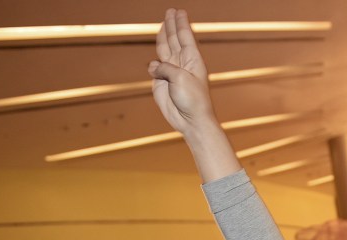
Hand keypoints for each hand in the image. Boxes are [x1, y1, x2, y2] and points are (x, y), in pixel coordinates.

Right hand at [148, 9, 216, 136]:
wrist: (190, 120)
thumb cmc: (192, 99)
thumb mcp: (179, 78)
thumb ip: (165, 67)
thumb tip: (153, 66)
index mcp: (193, 59)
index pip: (185, 36)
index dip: (181, 23)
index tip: (179, 11)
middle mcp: (182, 63)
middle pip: (174, 39)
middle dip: (171, 25)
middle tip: (170, 11)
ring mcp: (172, 72)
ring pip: (165, 49)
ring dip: (163, 36)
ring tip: (163, 24)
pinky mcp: (161, 82)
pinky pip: (155, 68)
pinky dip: (153, 65)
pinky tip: (155, 66)